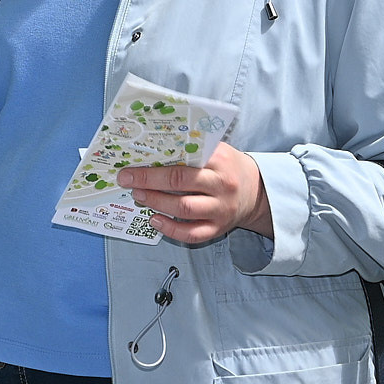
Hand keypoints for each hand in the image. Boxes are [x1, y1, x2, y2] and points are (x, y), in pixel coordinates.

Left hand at [117, 140, 271, 244]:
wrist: (256, 191)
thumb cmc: (228, 167)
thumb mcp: (216, 150)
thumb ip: (192, 149)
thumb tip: (152, 150)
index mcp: (219, 160)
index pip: (183, 161)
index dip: (154, 166)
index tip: (131, 167)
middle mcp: (221, 185)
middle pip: (180, 183)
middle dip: (149, 182)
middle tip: (128, 181)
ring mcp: (220, 209)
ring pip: (184, 209)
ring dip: (156, 203)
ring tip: (139, 197)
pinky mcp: (218, 228)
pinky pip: (191, 234)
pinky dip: (170, 229)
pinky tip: (154, 220)